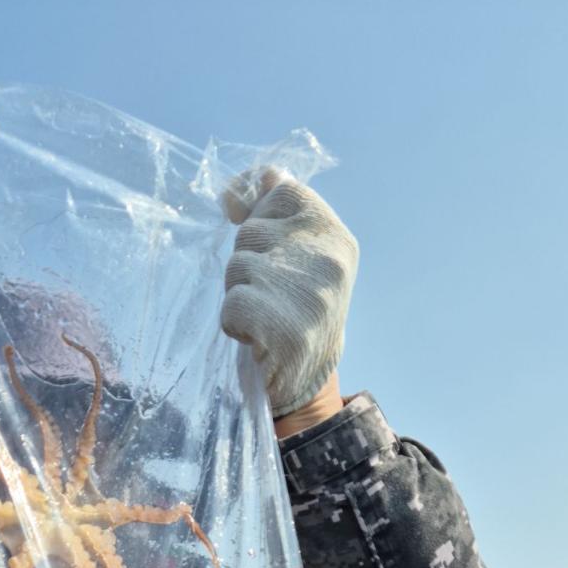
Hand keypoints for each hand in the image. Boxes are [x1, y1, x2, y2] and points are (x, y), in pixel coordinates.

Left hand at [221, 169, 358, 417]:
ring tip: (264, 317)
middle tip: (271, 297)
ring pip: (236, 266)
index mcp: (336, 236)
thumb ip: (273, 216)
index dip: (259, 216)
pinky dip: (233, 324)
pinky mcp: (286, 327)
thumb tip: (242, 184)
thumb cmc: (297, 313)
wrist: (309, 383)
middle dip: (246, 265)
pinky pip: (232, 304)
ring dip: (238, 294)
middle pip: (250, 233)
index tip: (266, 249)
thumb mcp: (299, 257)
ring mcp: (309, 294)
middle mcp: (328, 259)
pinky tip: (255, 336)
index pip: (281, 189)